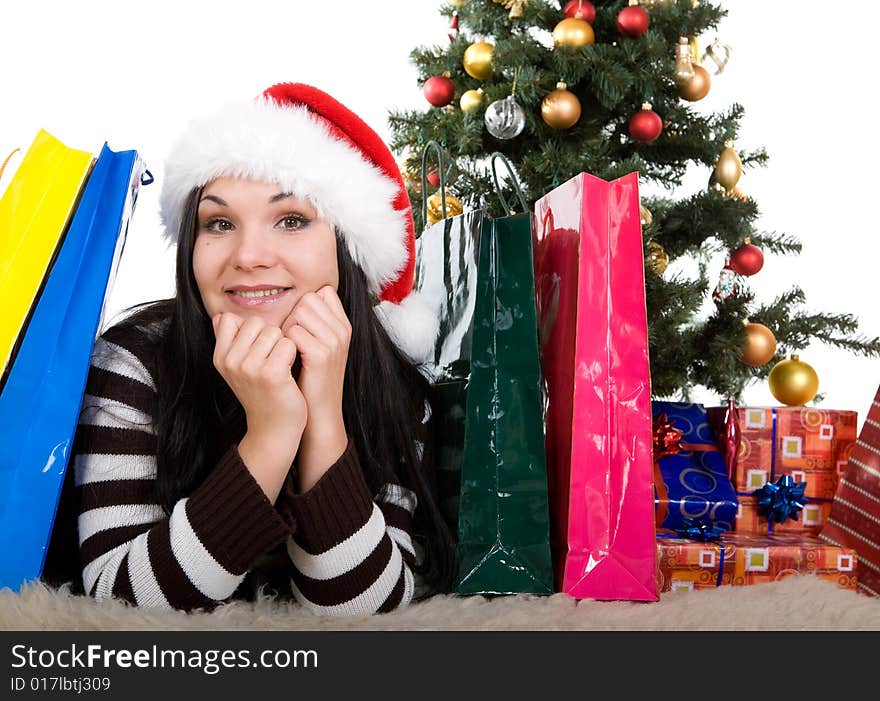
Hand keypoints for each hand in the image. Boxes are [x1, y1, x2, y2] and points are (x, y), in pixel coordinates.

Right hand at [212, 312, 306, 446]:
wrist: (274, 428)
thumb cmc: (262, 392)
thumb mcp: (237, 367)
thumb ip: (229, 340)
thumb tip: (221, 315)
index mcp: (220, 357)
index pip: (231, 318)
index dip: (251, 330)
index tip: (257, 350)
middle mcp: (231, 361)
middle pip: (256, 322)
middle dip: (269, 336)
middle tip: (272, 360)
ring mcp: (249, 367)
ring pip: (274, 331)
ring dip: (283, 345)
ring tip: (280, 366)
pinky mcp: (271, 373)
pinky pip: (288, 343)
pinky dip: (293, 354)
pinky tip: (288, 371)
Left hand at [281, 286, 351, 490]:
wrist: (319, 414)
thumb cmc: (310, 379)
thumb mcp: (316, 346)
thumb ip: (308, 321)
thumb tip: (292, 299)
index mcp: (343, 325)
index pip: (320, 293)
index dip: (303, 308)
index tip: (298, 330)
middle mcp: (342, 330)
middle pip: (308, 300)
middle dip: (292, 316)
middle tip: (290, 342)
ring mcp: (334, 341)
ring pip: (299, 312)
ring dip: (286, 329)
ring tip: (288, 351)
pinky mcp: (321, 354)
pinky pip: (293, 332)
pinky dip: (283, 343)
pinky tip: (287, 359)